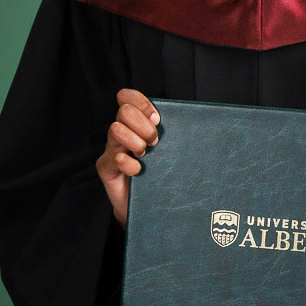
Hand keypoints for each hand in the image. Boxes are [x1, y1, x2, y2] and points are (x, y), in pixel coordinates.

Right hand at [95, 88, 160, 230]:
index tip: (157, 117)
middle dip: (144, 126)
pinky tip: (138, 171)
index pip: (127, 98)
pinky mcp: (105, 168)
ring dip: (135, 142)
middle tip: (155, 143)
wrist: (147, 208)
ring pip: (115, 129)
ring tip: (145, 155)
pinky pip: (113, 157)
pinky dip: (129, 163)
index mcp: (134, 123)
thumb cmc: (160, 174)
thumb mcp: (167, 149)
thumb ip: (173, 133)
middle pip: (124, 111)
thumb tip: (200, 120)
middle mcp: (120, 133)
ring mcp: (111, 149)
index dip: (141, 102)